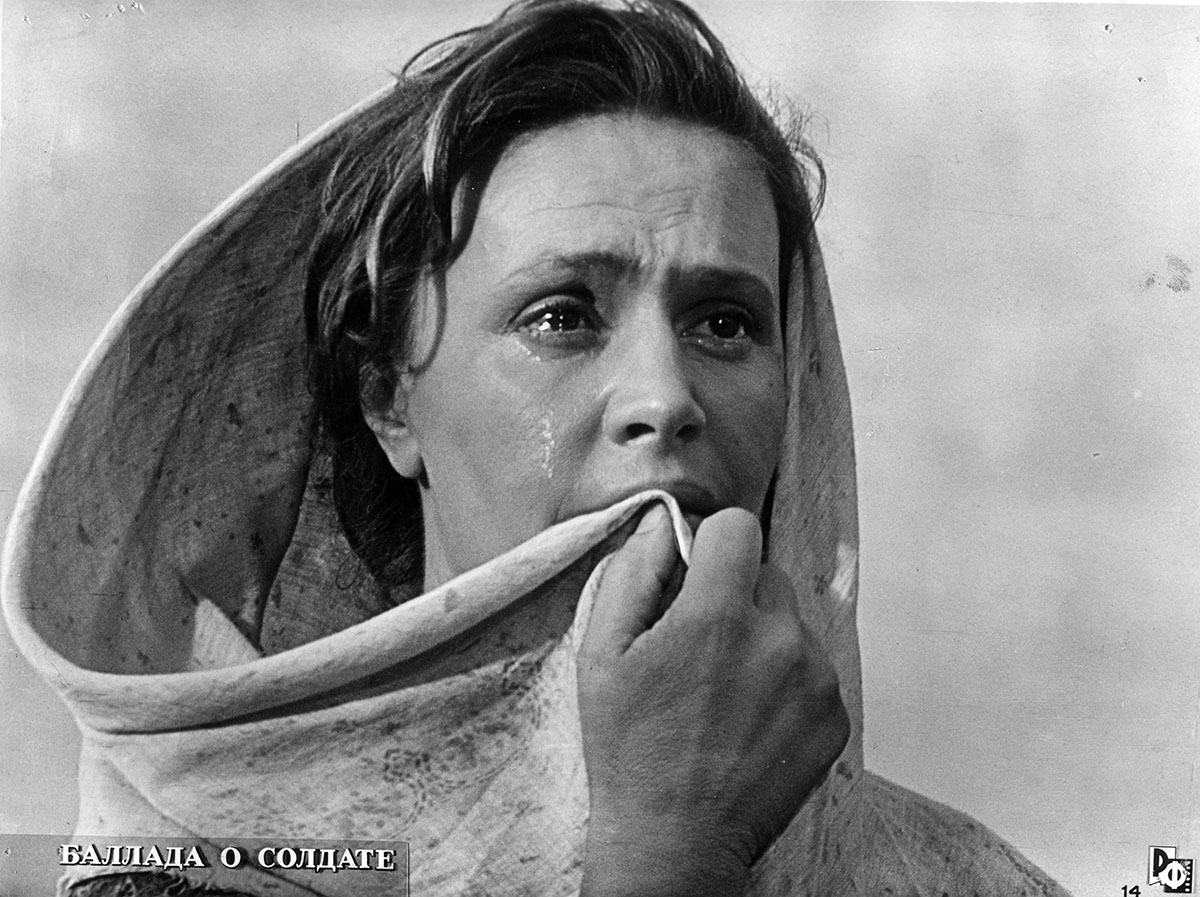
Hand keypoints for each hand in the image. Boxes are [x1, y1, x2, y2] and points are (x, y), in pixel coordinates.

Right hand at [576, 504, 849, 896]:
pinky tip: (751, 718)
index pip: (738, 527)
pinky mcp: (835, 716)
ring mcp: (815, 680)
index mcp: (717, 616)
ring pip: (792, 622)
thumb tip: (662, 524)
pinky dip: (787, 681)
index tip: (695, 572)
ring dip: (763, 638)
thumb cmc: (630, 749)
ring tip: (726, 690)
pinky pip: (814, 668)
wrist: (675, 840)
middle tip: (702, 644)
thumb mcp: (601, 655)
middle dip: (735, 595)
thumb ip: (632, 574)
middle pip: (767, 574)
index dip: (711, 542)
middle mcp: (778, 641)